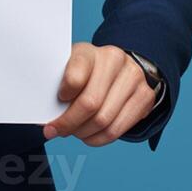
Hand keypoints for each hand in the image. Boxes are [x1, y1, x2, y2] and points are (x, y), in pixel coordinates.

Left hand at [43, 42, 157, 146]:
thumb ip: (60, 84)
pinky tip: (89, 135)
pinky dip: (98, 139)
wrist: (119, 65)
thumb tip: (46, 116)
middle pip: (90, 103)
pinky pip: (118, 130)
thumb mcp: (70, 67)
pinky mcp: (145, 96)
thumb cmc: (86, 70)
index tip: (58, 100)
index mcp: (89, 51)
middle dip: (69, 123)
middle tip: (56, 130)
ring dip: (83, 133)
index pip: (75, 75)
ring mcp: (133, 77)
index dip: (65, 93)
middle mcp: (114, 60)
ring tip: (73, 132)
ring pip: (104, 120)